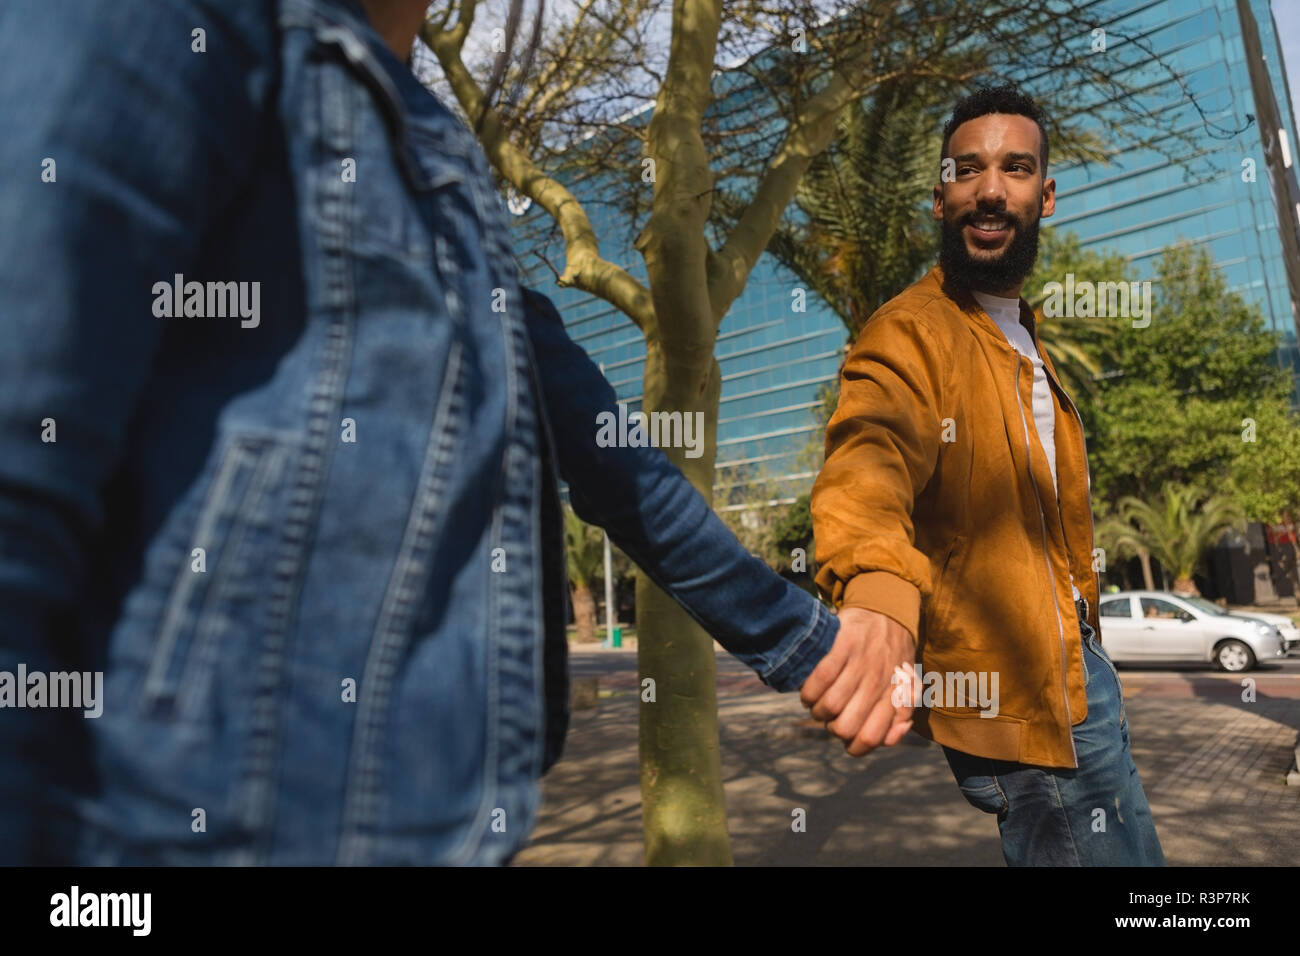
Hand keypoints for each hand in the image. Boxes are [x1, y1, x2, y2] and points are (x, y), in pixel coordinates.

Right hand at [799, 606, 915, 755]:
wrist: (889, 610)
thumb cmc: (895, 656)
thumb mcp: (908, 687)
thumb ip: (901, 718)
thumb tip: (889, 740)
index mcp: (894, 696)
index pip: (871, 738)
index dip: (853, 747)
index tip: (845, 738)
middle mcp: (879, 683)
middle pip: (845, 727)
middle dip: (831, 728)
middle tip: (829, 718)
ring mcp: (862, 664)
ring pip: (830, 705)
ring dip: (816, 710)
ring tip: (816, 704)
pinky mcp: (845, 645)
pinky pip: (821, 677)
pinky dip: (808, 690)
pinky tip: (808, 691)